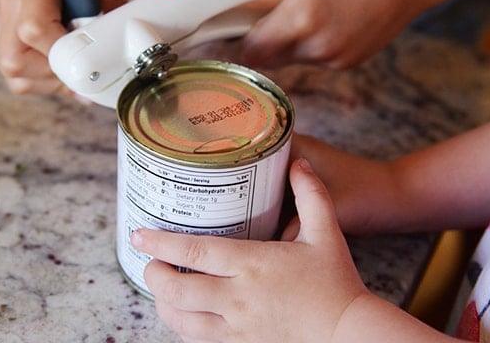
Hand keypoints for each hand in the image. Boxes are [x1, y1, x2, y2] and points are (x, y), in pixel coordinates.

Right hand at [0, 0, 125, 94]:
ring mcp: (3, 30)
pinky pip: (20, 83)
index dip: (62, 52)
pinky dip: (47, 83)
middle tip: (82, 59)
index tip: (85, 55)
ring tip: (74, 60)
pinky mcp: (5, 52)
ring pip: (17, 75)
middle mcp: (10, 5)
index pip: (33, 30)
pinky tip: (64, 68)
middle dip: (56, 68)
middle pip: (17, 60)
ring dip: (53, 78)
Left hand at [131, 158, 368, 342]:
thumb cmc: (336, 283)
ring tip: (159, 287)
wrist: (349, 334)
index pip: (195, 251)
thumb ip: (312, 196)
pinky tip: (183, 314)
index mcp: (254, 264)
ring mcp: (238, 327)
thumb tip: (299, 164)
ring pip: (182, 320)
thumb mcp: (327, 233)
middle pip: (178, 288)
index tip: (140, 233)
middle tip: (147, 261)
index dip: (161, 241)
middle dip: (153, 274)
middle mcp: (239, 297)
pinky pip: (199, 340)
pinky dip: (182, 326)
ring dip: (163, 303)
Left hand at [222, 0, 439, 68]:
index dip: (240, 39)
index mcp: (302, 19)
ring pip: (295, 60)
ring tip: (304, 9)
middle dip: (265, 39)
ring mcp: (338, 57)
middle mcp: (319, 47)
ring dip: (290, 42)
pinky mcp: (353, 61)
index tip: (236, 25)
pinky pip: (319, 59)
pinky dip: (315, 44)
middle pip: (271, 59)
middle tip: (267, 13)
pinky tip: (326, 17)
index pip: (251, 52)